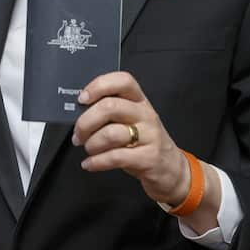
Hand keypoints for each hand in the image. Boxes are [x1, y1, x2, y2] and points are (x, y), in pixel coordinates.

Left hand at [70, 71, 188, 205]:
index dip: (99, 86)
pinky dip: (97, 162)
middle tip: (79, 134)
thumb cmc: (144, 142)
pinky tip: (90, 163)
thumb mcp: (131, 120)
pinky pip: (116, 157)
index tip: (82, 99)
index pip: (122, 81)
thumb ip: (110, 112)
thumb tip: (79, 112)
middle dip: (86, 122)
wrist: (171, 168)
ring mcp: (149, 136)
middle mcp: (145, 115)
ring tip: (88, 149)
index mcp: (139, 101)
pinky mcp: (148, 158)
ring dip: (91, 144)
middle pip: (110, 106)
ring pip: (111, 133)